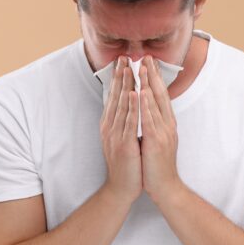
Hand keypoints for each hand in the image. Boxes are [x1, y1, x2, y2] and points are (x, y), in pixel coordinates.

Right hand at [100, 55, 142, 205]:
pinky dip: (131, 106)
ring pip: (121, 105)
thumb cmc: (126, 163)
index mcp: (110, 124)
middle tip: (123, 56)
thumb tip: (126, 105)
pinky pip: (128, 122)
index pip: (114, 96)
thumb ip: (123, 121)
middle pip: (115, 96)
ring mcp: (115, 135)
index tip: (122, 60)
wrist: (121, 188)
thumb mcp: (122, 138)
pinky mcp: (123, 144)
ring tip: (129, 68)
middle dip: (120, 75)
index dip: (118, 78)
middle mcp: (110, 127)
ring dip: (125, 85)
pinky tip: (133, 93)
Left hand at [138, 55, 183, 204]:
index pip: (161, 96)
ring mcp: (164, 132)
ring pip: (156, 103)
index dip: (155, 78)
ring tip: (143, 68)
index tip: (149, 62)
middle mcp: (168, 125)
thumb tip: (147, 111)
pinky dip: (146, 105)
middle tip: (147, 57)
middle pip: (161, 95)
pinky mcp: (157, 141)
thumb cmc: (158, 165)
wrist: (166, 187)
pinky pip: (150, 119)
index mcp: (167, 124)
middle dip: (154, 75)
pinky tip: (142, 92)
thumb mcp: (157, 140)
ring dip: (150, 84)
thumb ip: (154, 124)